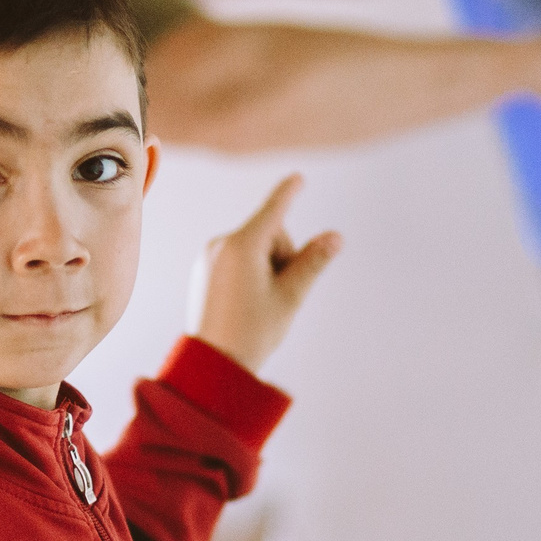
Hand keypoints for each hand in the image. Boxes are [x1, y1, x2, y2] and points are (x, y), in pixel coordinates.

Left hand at [190, 174, 341, 373]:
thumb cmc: (253, 331)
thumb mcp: (290, 295)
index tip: (298, 177)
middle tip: (276, 295)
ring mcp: (210, 257)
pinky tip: (244, 304)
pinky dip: (249, 273)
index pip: (274, 210)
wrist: (212, 363)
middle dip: (283, 256)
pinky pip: (236, 260)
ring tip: (258, 304)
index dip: (289, 193)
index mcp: (243, 245)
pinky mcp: (204, 270)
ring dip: (267, 266)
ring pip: (254, 248)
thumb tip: (336, 237)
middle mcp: (222, 244)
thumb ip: (313, 261)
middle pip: (270, 234)